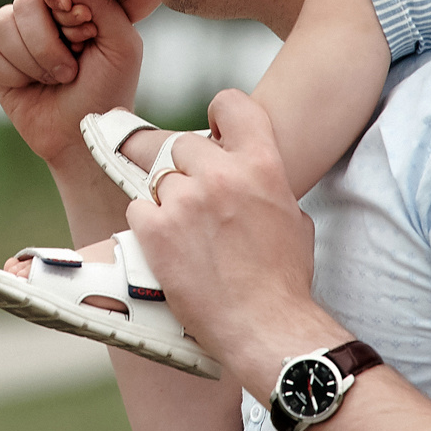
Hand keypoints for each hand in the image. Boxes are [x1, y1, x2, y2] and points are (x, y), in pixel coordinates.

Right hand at [0, 0, 145, 172]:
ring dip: (32, 60)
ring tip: (56, 79)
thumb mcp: (122, 44)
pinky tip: (31, 87)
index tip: (85, 33)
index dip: (65, 8)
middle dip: (48, 42)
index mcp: (73, 3)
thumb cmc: (109, 89)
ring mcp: (15, 35)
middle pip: (24, 2)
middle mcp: (41, 14)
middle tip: (72, 68)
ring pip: (0, 24)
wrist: (84, 134)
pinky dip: (12, 74)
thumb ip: (101, 3)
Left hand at [124, 89, 347, 394]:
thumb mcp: (292, 216)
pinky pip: (138, 209)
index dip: (218, 114)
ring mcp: (185, 200)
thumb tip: (250, 173)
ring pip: (158, 180)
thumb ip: (266, 183)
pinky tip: (168, 248)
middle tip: (196, 201)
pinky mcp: (155, 229)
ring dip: (167, 201)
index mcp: (262, 164)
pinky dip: (148, 225)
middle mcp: (222, 174)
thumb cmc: (284, 279)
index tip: (213, 131)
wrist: (266, 327)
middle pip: (181, 144)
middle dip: (186, 168)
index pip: (230, 103)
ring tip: (187, 236)